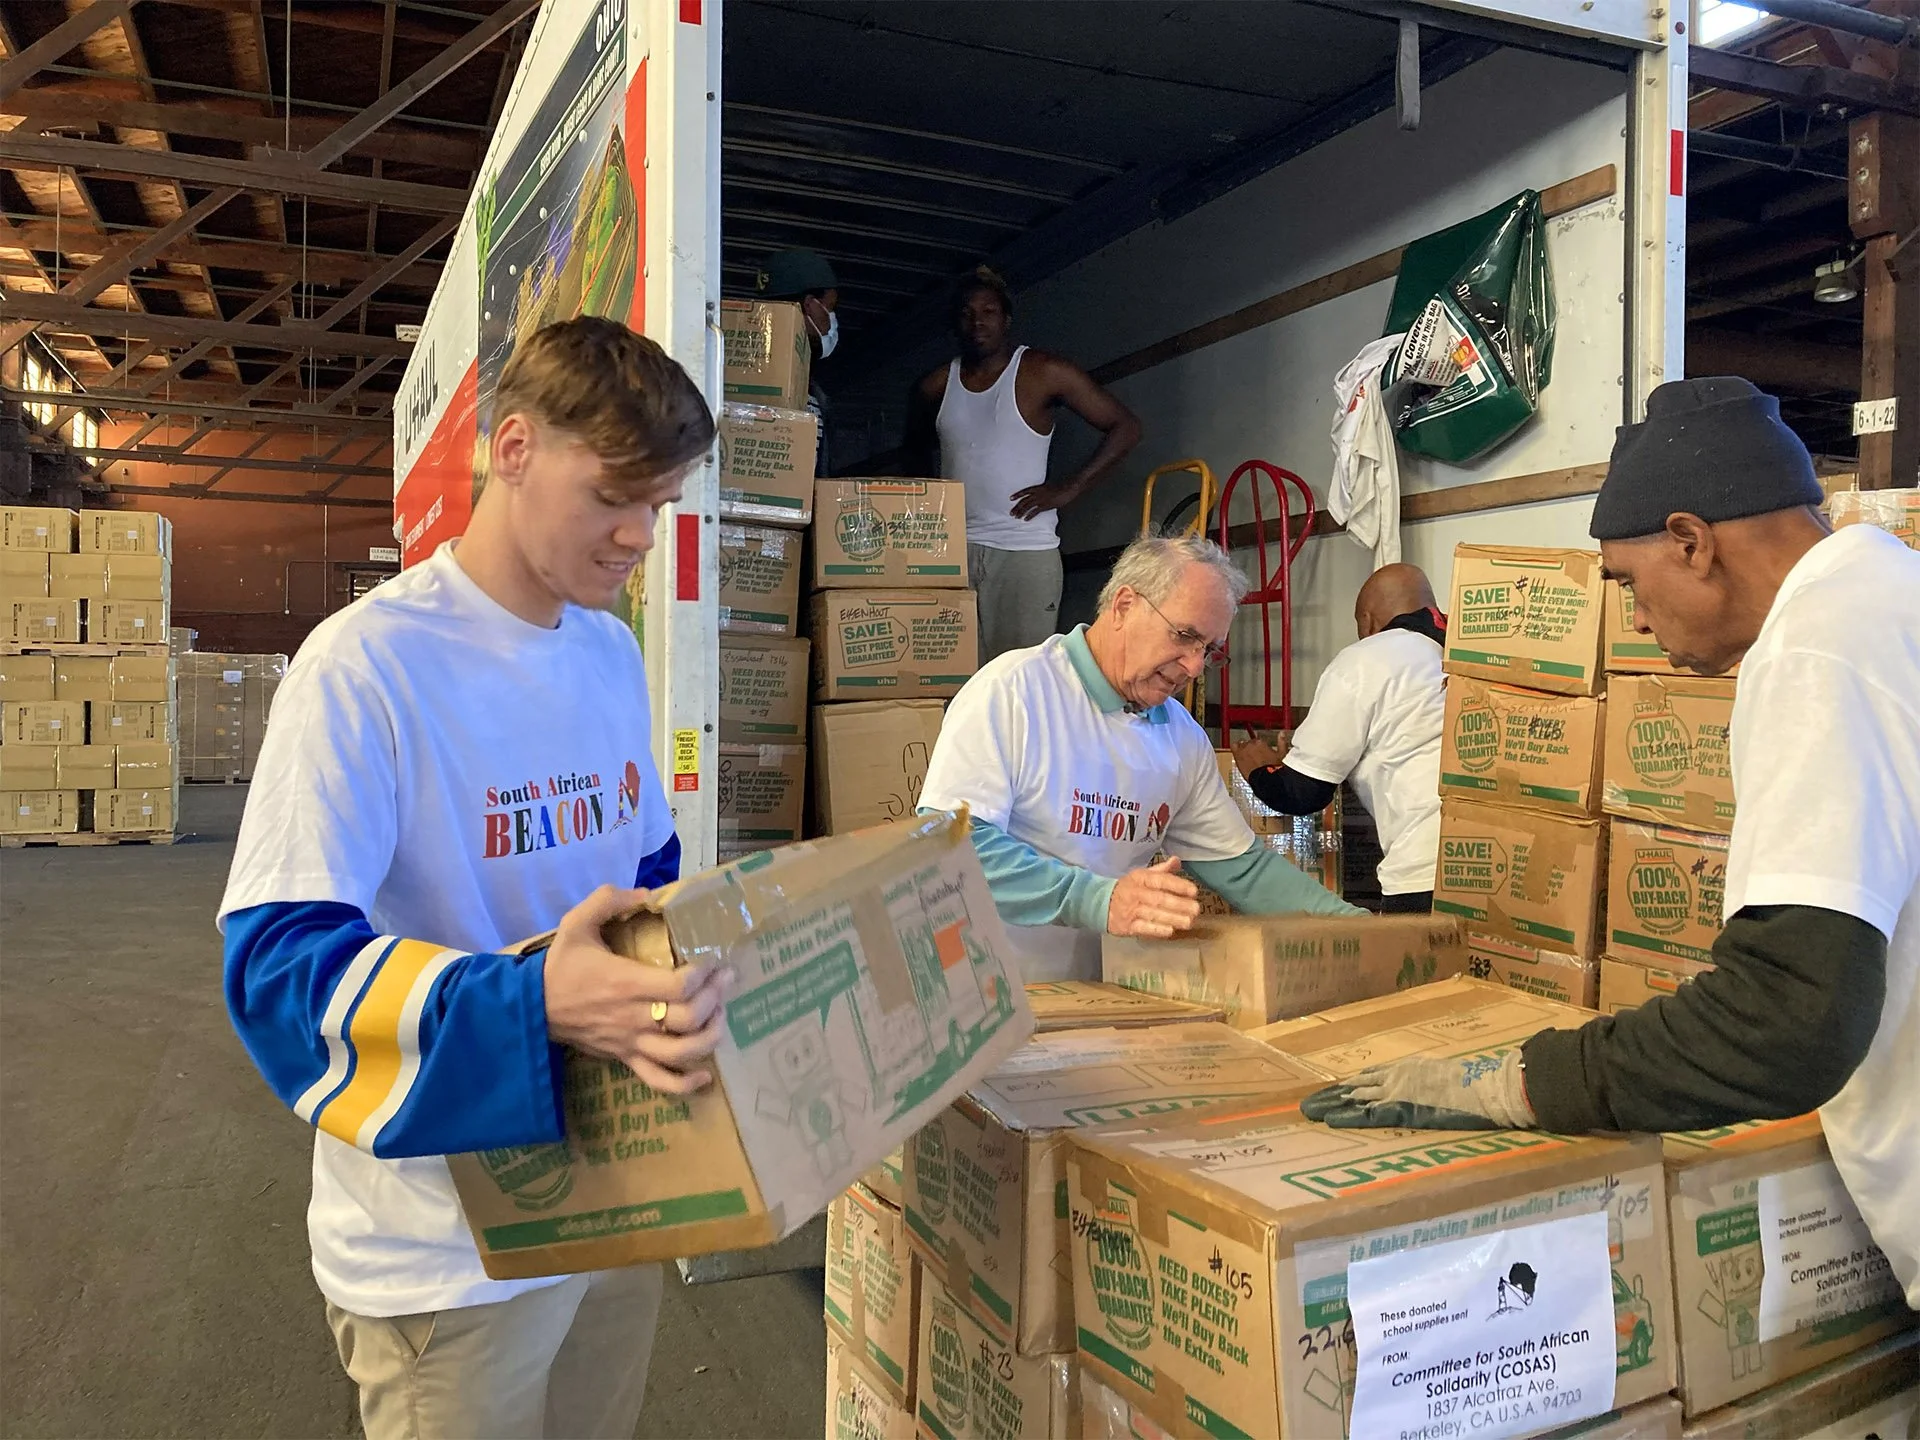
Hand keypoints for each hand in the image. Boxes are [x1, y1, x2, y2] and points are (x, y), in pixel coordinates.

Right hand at [542, 885, 732, 1095]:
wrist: (531, 1007)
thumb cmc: (560, 965)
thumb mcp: (577, 922)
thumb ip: (608, 900)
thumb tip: (646, 892)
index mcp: (626, 982)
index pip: (679, 986)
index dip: (705, 975)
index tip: (714, 959)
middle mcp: (634, 1017)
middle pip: (689, 1019)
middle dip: (716, 999)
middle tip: (726, 979)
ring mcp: (631, 1042)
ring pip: (682, 1053)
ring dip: (711, 1036)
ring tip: (720, 1014)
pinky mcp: (625, 1059)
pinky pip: (659, 1081)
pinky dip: (686, 1084)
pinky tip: (706, 1075)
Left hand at [1009, 481, 1078, 520]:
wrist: (1067, 489)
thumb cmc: (1060, 487)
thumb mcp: (1049, 487)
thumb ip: (1043, 491)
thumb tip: (1040, 495)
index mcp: (1037, 488)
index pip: (1024, 491)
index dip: (1017, 495)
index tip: (1011, 498)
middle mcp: (1037, 493)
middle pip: (1024, 501)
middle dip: (1017, 507)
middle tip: (1011, 513)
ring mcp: (1040, 499)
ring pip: (1027, 506)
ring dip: (1020, 512)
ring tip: (1016, 517)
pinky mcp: (1045, 505)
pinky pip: (1035, 512)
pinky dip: (1029, 516)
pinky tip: (1025, 519)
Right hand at [1106, 858, 1201, 938]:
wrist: (1101, 904)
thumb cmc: (1128, 889)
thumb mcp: (1142, 876)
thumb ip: (1162, 871)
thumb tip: (1177, 860)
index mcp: (1140, 878)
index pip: (1161, 880)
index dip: (1178, 885)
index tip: (1194, 891)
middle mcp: (1136, 893)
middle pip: (1159, 899)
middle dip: (1179, 905)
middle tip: (1196, 909)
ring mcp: (1131, 910)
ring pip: (1154, 914)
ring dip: (1173, 918)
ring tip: (1189, 922)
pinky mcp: (1128, 926)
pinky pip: (1144, 928)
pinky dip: (1157, 930)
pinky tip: (1170, 931)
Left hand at [1232, 736, 1288, 777]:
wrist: (1265, 779)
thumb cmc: (1274, 768)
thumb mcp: (1282, 754)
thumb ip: (1282, 742)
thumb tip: (1282, 733)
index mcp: (1261, 742)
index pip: (1258, 741)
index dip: (1260, 748)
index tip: (1261, 753)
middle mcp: (1251, 744)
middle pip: (1249, 743)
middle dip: (1252, 749)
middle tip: (1255, 757)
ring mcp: (1243, 749)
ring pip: (1242, 745)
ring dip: (1244, 749)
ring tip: (1247, 757)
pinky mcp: (1237, 755)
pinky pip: (1233, 747)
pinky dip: (1236, 749)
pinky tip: (1239, 754)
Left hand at [1300, 1052, 1535, 1130]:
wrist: (1485, 1088)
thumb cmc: (1474, 1085)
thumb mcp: (1443, 1077)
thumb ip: (1427, 1083)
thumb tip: (1425, 1093)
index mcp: (1407, 1069)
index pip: (1370, 1078)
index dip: (1349, 1086)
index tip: (1332, 1091)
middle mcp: (1396, 1077)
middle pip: (1355, 1087)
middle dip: (1331, 1096)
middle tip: (1307, 1102)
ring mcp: (1396, 1092)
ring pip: (1354, 1099)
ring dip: (1330, 1105)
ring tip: (1308, 1110)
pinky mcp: (1402, 1109)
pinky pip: (1368, 1115)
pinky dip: (1348, 1117)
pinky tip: (1329, 1120)